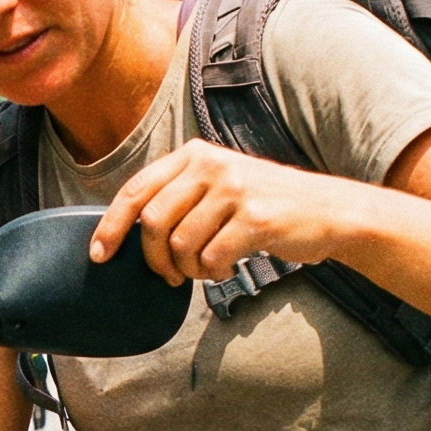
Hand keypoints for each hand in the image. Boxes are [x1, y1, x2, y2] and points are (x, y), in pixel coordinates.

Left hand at [88, 139, 354, 287]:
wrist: (330, 210)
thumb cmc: (268, 204)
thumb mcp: (220, 184)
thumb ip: (180, 196)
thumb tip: (129, 231)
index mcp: (195, 154)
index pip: (136, 189)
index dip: (111, 225)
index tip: (100, 254)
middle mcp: (212, 164)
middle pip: (153, 222)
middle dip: (154, 259)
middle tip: (169, 276)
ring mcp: (235, 189)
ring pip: (182, 246)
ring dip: (189, 270)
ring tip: (208, 269)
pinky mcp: (256, 218)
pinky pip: (212, 258)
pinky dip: (215, 273)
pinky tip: (229, 268)